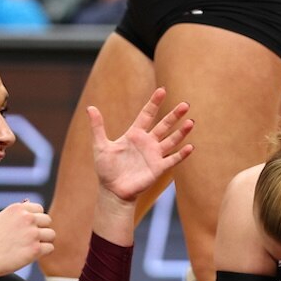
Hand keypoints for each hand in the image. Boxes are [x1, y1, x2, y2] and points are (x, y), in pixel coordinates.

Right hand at [0, 201, 54, 275]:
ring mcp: (32, 233)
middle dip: (41, 229)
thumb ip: (16, 212)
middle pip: (47, 221)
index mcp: (17, 209)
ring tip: (30, 247)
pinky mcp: (35, 249)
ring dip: (43, 241)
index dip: (35, 220)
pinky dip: (43, 252)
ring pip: (51, 234)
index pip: (39, 209)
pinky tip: (31, 254)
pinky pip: (50, 248)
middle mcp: (27, 218)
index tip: (28, 228)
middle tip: (30, 239)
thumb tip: (29, 202)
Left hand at [92, 88, 194, 202]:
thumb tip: (90, 107)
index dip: (154, 103)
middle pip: (164, 125)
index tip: (162, 90)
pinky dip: (181, 154)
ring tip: (191, 122)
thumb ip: (98, 127)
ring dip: (181, 132)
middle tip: (185, 104)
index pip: (147, 114)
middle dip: (174, 115)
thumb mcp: (101, 146)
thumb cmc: (106, 169)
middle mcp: (148, 142)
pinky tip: (190, 147)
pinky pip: (172, 159)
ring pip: (171, 140)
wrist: (113, 190)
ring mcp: (154, 155)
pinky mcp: (158, 168)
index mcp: (135, 134)